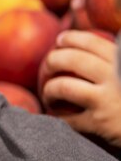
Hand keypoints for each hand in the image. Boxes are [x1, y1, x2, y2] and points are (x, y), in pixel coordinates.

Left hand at [41, 30, 120, 146]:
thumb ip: (115, 61)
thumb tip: (88, 41)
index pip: (93, 42)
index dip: (71, 38)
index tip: (60, 40)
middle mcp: (116, 77)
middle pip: (72, 60)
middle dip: (52, 61)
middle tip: (47, 67)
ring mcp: (108, 100)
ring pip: (63, 86)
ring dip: (49, 90)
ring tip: (48, 94)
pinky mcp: (101, 122)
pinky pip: (68, 117)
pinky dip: (57, 116)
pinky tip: (56, 115)